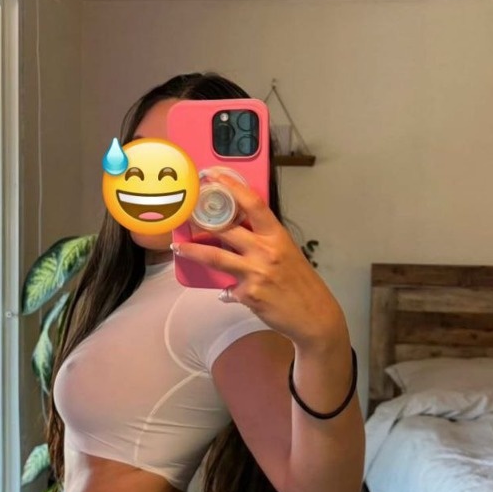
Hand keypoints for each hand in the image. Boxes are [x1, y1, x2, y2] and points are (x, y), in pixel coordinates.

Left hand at [172, 170, 346, 350]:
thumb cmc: (301, 283)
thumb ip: (264, 242)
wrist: (314, 316)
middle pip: (227, 228)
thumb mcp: (287, 253)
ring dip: (193, 251)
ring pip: (215, 256)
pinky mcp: (248, 294)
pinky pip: (227, 289)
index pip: (253, 204)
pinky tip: (226, 292)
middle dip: (202, 219)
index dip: (231, 187)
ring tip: (179, 247)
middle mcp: (266, 251)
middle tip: (185, 212)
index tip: (212, 176)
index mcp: (277, 236)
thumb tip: (238, 234)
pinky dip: (225, 290)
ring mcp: (256, 273)